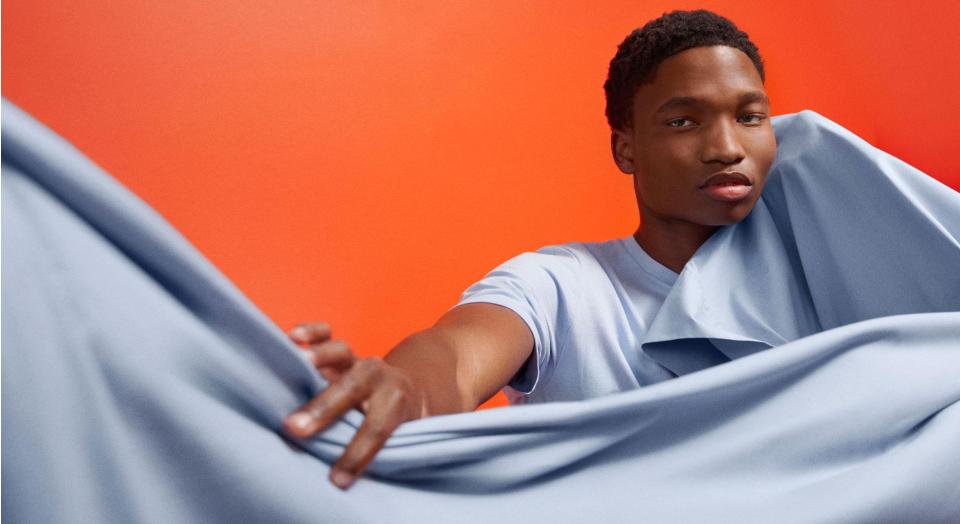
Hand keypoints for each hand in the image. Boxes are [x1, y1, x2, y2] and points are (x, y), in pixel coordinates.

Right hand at [283, 322, 421, 489]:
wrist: (412, 392)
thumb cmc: (402, 428)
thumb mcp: (403, 443)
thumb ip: (382, 455)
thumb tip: (351, 489)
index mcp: (398, 403)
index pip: (378, 428)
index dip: (358, 454)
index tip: (337, 480)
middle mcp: (378, 378)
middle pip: (353, 388)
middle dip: (324, 408)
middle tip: (295, 429)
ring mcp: (357, 362)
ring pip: (342, 353)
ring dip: (319, 356)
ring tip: (298, 362)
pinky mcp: (339, 355)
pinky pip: (327, 335)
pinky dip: (312, 332)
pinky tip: (293, 336)